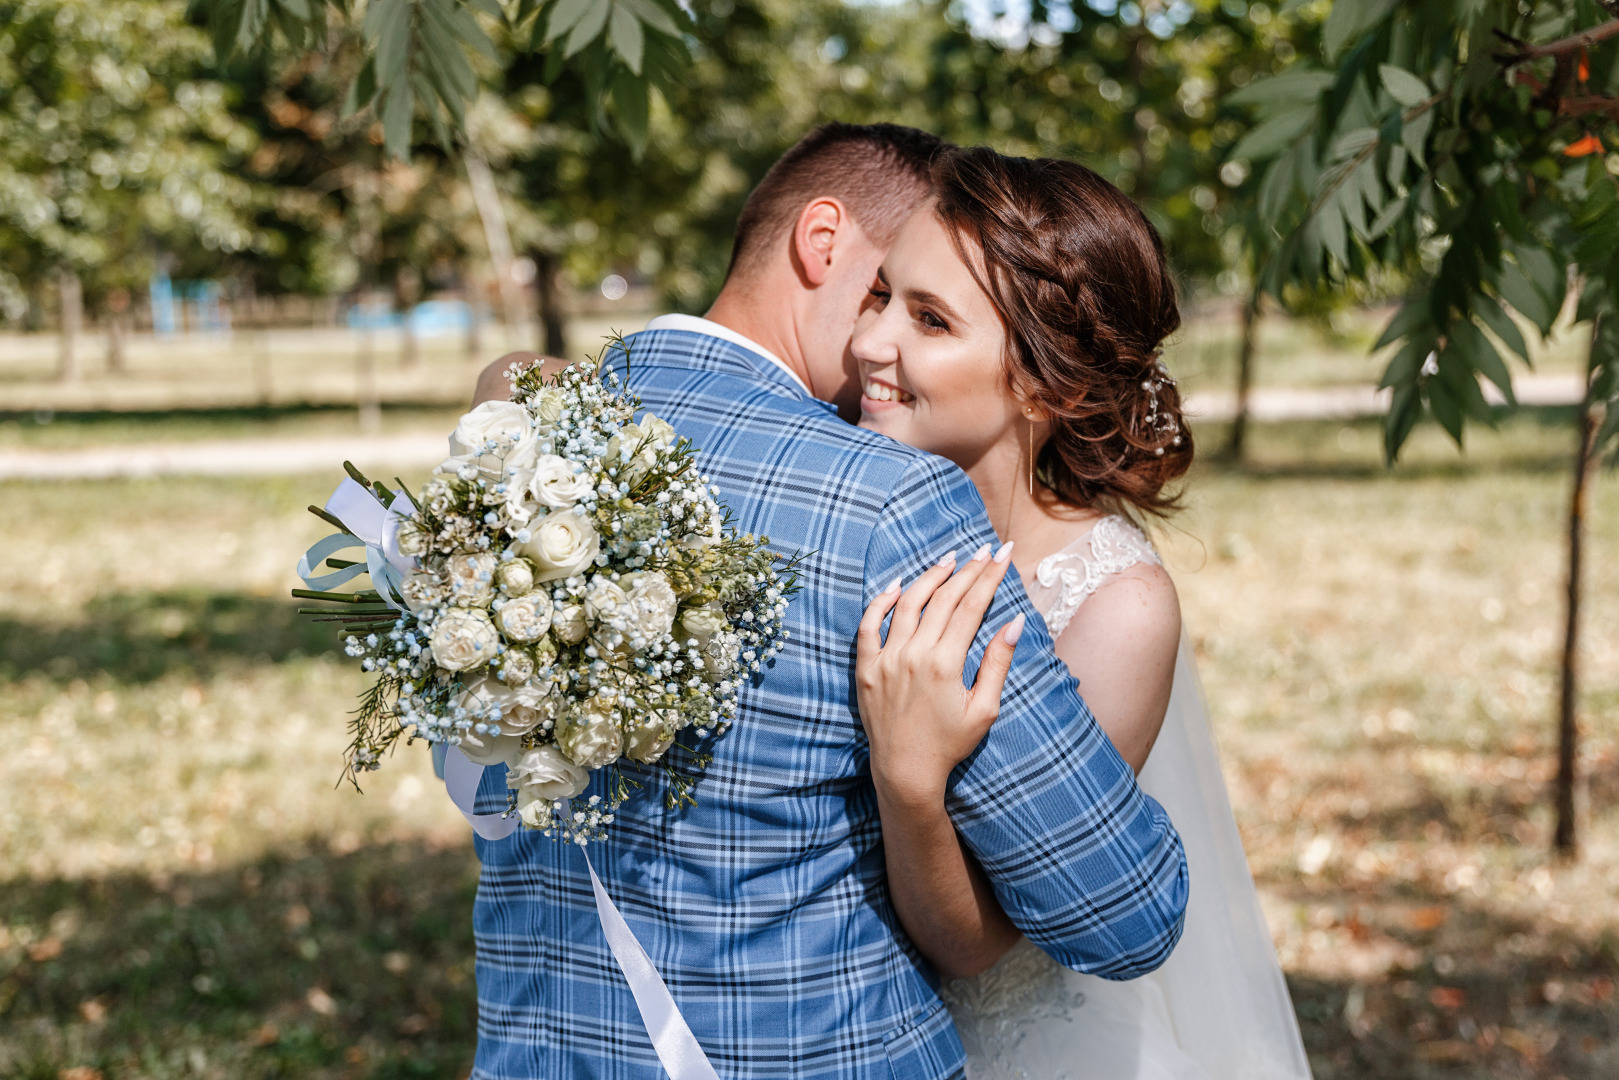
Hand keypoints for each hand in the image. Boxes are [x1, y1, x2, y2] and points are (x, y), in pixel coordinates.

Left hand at [857, 541, 1024, 808]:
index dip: (990, 576)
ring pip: (908, 603)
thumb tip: (1014, 622)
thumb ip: (997, 663)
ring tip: (948, 560)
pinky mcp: (866, 668)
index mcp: (946, 664)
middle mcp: (913, 655)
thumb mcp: (984, 709)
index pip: (972, 606)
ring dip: (930, 577)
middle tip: (983, 550)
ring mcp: (886, 659)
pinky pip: (869, 624)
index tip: (1003, 554)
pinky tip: (897, 585)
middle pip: (944, 599)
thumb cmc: (950, 744)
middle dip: (968, 570)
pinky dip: (882, 601)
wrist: (906, 771)